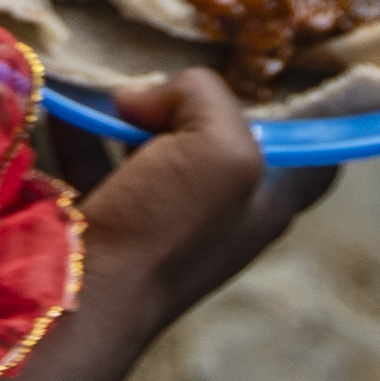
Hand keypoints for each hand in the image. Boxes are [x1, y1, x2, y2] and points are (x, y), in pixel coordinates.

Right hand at [82, 71, 328, 323]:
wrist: (84, 296)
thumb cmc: (166, 229)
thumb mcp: (217, 148)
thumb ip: (205, 96)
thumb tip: (147, 98)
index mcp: (268, 202)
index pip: (314, 159)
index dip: (308, 121)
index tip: (278, 84)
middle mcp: (224, 214)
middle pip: (227, 142)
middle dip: (197, 105)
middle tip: (167, 84)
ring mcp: (169, 222)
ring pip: (162, 150)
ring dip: (134, 116)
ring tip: (111, 92)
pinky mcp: (117, 225)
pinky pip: (104, 165)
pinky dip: (86, 135)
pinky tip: (64, 109)